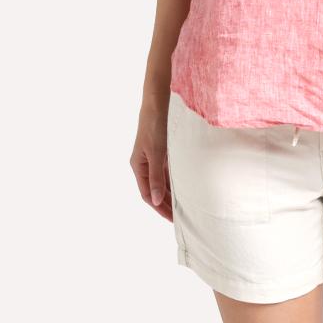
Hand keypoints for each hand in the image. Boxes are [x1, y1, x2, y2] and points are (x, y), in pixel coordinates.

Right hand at [130, 96, 173, 221]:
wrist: (158, 103)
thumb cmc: (155, 126)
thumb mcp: (157, 152)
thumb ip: (157, 176)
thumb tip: (157, 200)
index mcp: (138, 166)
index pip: (148, 194)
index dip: (159, 207)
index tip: (171, 219)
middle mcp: (144, 165)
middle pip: (154, 190)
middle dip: (165, 204)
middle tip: (179, 218)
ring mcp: (152, 158)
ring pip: (161, 182)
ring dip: (170, 194)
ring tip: (183, 208)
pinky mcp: (161, 152)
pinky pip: (167, 172)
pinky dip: (174, 181)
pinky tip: (183, 188)